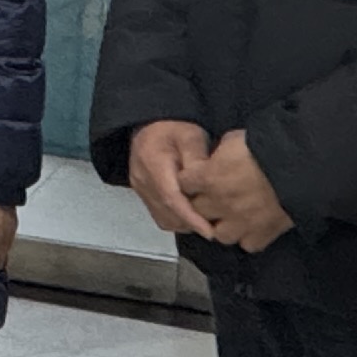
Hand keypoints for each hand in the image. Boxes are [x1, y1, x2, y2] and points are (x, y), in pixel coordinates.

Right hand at [125, 119, 216, 238]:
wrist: (150, 125)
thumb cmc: (174, 128)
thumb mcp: (191, 136)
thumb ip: (197, 158)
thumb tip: (206, 184)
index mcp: (153, 164)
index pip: (171, 198)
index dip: (190, 217)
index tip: (209, 231)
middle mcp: (142, 180)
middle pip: (167, 213)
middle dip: (191, 223)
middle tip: (216, 225)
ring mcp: (140, 189)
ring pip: (163, 218)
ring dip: (184, 223)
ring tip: (205, 220)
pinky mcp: (142, 194)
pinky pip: (159, 215)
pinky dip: (176, 220)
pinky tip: (191, 214)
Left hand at [182, 131, 293, 251]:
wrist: (301, 166)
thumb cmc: (266, 147)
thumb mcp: (235, 138)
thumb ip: (221, 151)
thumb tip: (219, 157)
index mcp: (208, 178)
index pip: (183, 183)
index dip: (190, 179)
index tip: (198, 176)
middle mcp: (220, 204)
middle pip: (197, 211)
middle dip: (203, 204)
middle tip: (214, 197)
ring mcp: (240, 223)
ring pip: (220, 235)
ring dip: (224, 226)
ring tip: (233, 217)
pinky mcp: (262, 234)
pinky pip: (248, 244)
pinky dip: (249, 237)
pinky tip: (254, 227)